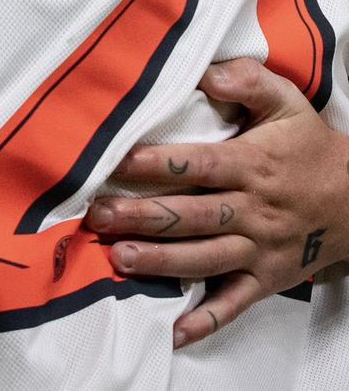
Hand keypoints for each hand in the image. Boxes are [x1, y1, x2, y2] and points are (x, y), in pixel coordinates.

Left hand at [86, 58, 348, 347]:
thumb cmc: (308, 145)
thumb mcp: (286, 100)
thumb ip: (246, 80)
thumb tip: (207, 75)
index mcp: (252, 164)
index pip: (198, 164)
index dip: (158, 164)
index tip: (117, 162)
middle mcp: (253, 210)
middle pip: (192, 215)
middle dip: (142, 217)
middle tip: (98, 217)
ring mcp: (260, 249)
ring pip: (205, 259)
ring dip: (161, 262)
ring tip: (119, 260)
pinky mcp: (267, 279)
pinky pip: (237, 303)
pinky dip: (208, 320)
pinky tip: (177, 332)